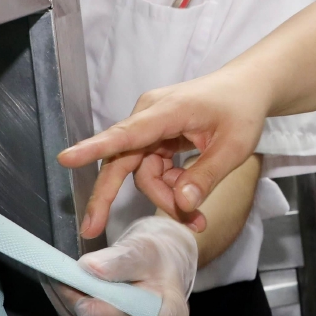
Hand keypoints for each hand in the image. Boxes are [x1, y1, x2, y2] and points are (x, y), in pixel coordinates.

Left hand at [44, 216, 197, 315]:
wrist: (160, 272)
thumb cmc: (157, 260)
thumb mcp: (146, 248)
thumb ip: (121, 260)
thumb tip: (90, 268)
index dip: (104, 312)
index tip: (82, 295)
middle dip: (75, 299)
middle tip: (54, 273)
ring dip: (64, 303)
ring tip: (51, 276)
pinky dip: (66, 310)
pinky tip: (58, 290)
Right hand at [57, 68, 271, 237]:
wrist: (249, 86)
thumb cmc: (242, 108)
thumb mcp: (234, 147)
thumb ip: (205, 176)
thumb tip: (180, 205)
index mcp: (166, 111)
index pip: (125, 134)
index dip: (94, 148)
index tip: (66, 158)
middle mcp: (150, 116)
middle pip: (121, 161)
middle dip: (109, 196)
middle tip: (92, 229)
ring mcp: (152, 127)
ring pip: (143, 173)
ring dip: (164, 198)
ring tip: (196, 218)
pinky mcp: (157, 137)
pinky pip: (154, 170)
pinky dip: (171, 189)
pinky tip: (192, 203)